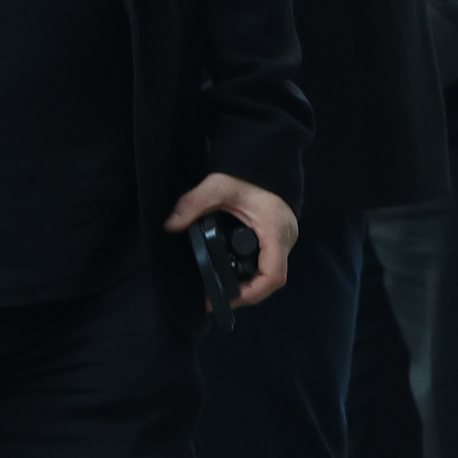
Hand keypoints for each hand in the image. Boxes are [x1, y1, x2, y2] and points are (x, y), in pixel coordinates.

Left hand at [164, 172, 299, 306]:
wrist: (264, 159)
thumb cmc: (246, 173)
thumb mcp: (217, 185)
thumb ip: (194, 204)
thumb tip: (171, 225)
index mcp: (275, 231)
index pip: (273, 275)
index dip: (252, 293)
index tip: (225, 298)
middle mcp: (285, 239)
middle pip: (272, 280)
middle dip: (245, 294)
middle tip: (215, 299)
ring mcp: (283, 238)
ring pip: (270, 273)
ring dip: (248, 285)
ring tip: (219, 291)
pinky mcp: (276, 236)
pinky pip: (267, 262)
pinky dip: (251, 273)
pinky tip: (229, 274)